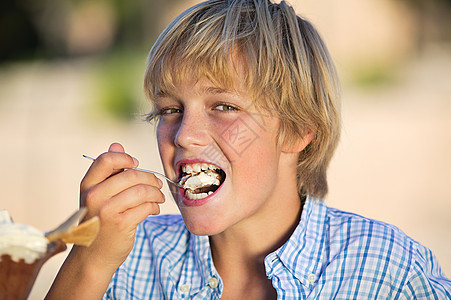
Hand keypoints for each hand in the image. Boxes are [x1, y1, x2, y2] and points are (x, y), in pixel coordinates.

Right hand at [78, 143, 164, 271]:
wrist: (93, 257)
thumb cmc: (99, 222)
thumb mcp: (97, 195)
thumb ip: (108, 171)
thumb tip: (117, 145)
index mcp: (88, 185)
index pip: (107, 160)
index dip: (126, 158)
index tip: (136, 165)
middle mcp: (94, 196)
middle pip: (131, 175)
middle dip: (150, 178)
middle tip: (157, 184)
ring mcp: (107, 211)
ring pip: (142, 190)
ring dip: (156, 193)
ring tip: (158, 197)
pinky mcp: (121, 224)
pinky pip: (147, 206)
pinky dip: (155, 206)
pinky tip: (154, 209)